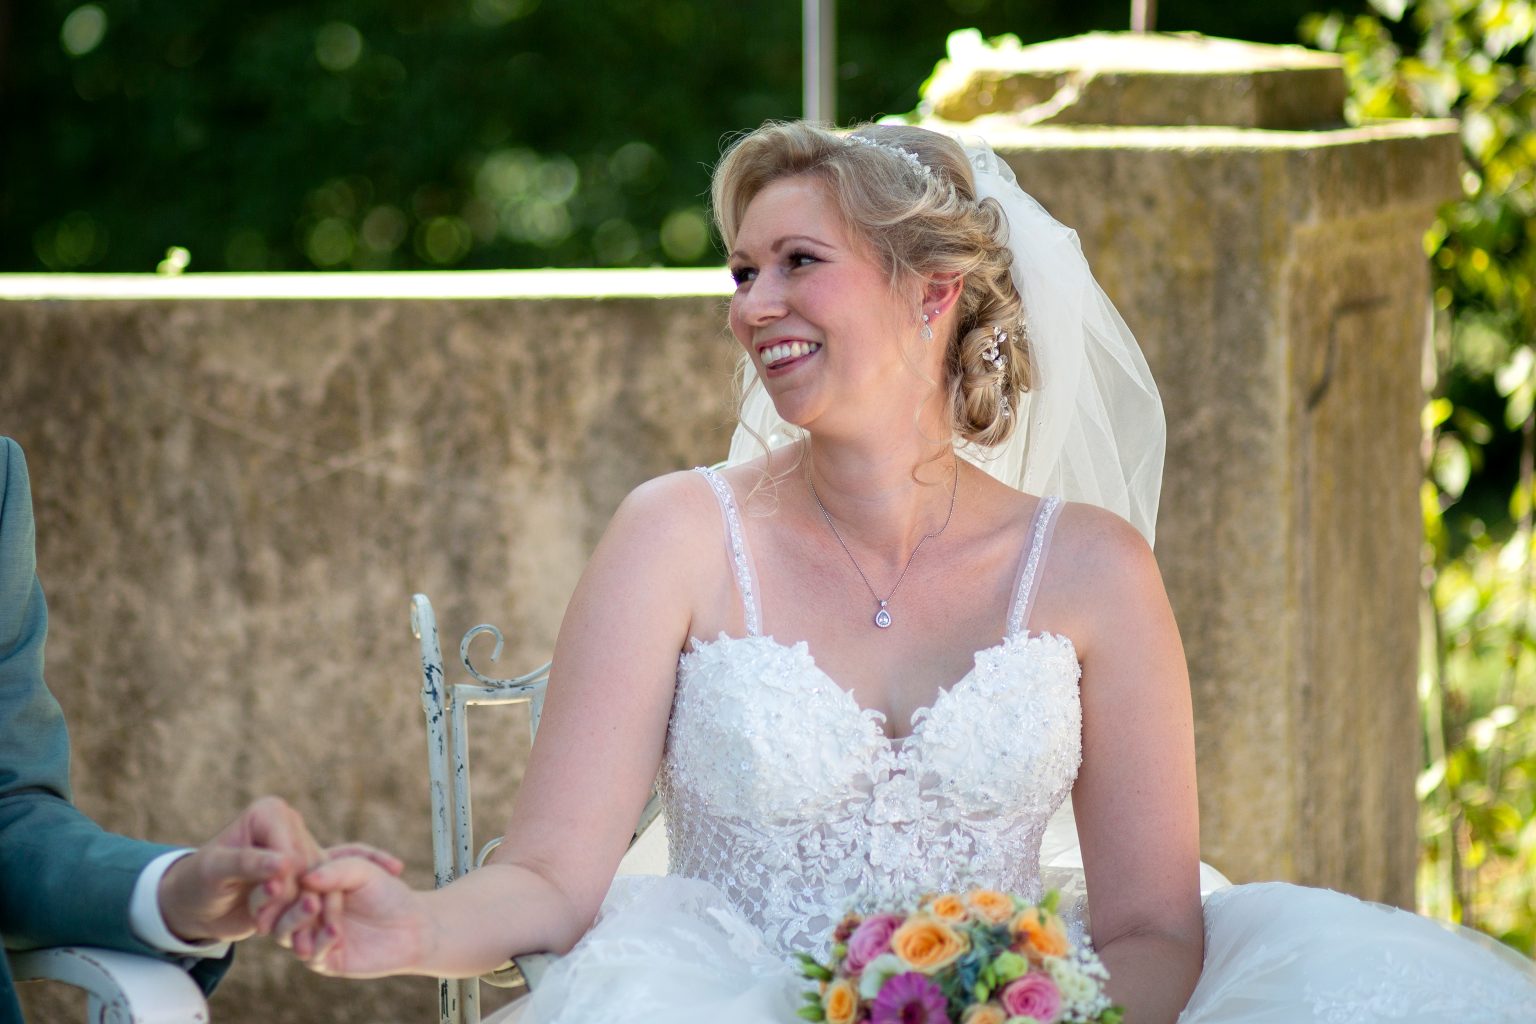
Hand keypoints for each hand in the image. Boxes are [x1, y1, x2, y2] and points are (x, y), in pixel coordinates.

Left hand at [157, 796, 320, 943]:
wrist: (198, 905)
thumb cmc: (199, 881)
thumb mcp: (213, 871)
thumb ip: (246, 864)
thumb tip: (284, 863)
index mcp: (271, 812)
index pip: (293, 854)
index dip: (280, 887)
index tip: (258, 912)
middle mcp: (292, 825)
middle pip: (308, 871)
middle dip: (285, 903)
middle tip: (260, 922)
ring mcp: (302, 850)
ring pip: (316, 887)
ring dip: (291, 914)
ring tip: (263, 923)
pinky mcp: (306, 875)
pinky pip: (317, 899)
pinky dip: (298, 919)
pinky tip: (277, 927)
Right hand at [277, 855, 430, 977]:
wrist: (412, 924)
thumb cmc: (386, 891)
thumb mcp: (363, 870)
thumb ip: (336, 870)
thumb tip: (306, 878)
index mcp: (307, 886)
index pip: (282, 881)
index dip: (279, 876)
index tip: (281, 868)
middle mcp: (303, 912)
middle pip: (275, 908)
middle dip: (279, 900)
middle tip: (294, 886)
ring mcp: (310, 936)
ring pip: (286, 932)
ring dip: (296, 919)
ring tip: (315, 905)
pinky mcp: (323, 959)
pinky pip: (311, 954)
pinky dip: (319, 941)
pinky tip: (335, 931)